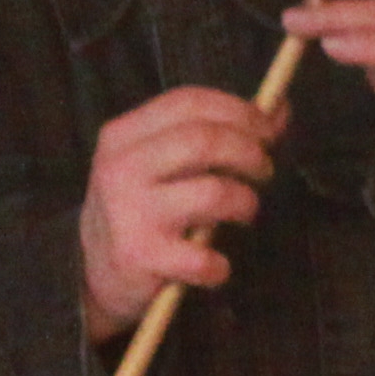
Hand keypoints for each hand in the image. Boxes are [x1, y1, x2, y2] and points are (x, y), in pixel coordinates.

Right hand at [78, 85, 285, 340]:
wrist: (96, 273)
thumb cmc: (145, 208)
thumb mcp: (165, 164)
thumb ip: (215, 133)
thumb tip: (278, 108)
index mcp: (123, 135)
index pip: (188, 103)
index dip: (239, 111)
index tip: (270, 129)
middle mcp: (121, 167)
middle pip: (205, 140)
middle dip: (250, 153)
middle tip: (264, 171)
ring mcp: (128, 211)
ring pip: (214, 192)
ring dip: (245, 203)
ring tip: (244, 213)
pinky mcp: (139, 255)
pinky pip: (203, 256)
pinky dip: (220, 265)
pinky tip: (214, 266)